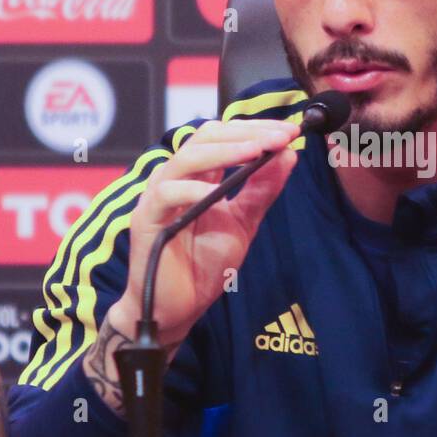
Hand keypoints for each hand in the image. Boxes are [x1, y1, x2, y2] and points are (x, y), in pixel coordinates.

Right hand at [117, 119, 299, 344]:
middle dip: (247, 134)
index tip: (290, 132)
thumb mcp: (244, 222)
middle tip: (281, 136)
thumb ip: (263, 190)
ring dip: (224, 152)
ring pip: (186, 158)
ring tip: (256, 151)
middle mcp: (176, 178)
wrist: (180, 308)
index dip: (256, 129)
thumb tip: (289, 153)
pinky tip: (218, 194)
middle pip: (206, 137)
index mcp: (199, 176)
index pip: (224, 136)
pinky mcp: (146, 219)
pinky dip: (193, 190)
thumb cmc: (205, 264)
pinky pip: (167, 194)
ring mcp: (158, 196)